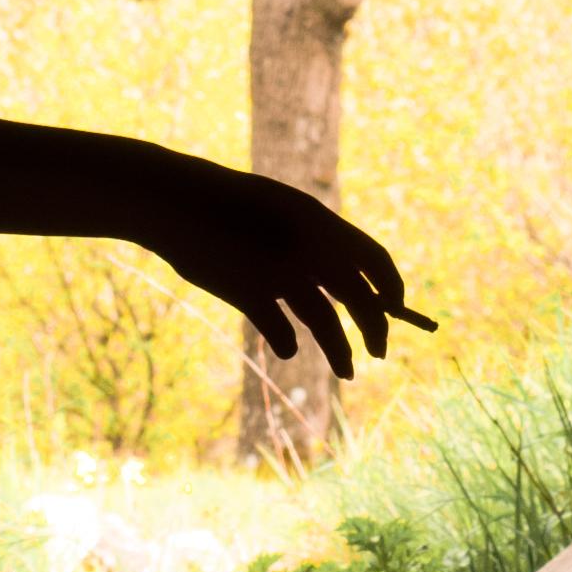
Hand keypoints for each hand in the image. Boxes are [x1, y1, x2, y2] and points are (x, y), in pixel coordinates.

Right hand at [136, 159, 430, 377]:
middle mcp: (308, 246)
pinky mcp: (249, 294)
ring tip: (348, 371)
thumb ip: (314, 236)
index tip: (395, 308)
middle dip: (376, 330)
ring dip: (341, 352)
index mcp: (319, 220)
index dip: (392, 287)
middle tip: (380, 352)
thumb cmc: (229, 203)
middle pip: (359, 298)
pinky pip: (282, 333)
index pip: (374, 259)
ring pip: (325, 323)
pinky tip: (289, 349)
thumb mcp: (281, 208)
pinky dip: (288, 345)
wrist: (176, 200)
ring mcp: (278, 272)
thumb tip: (349, 277)